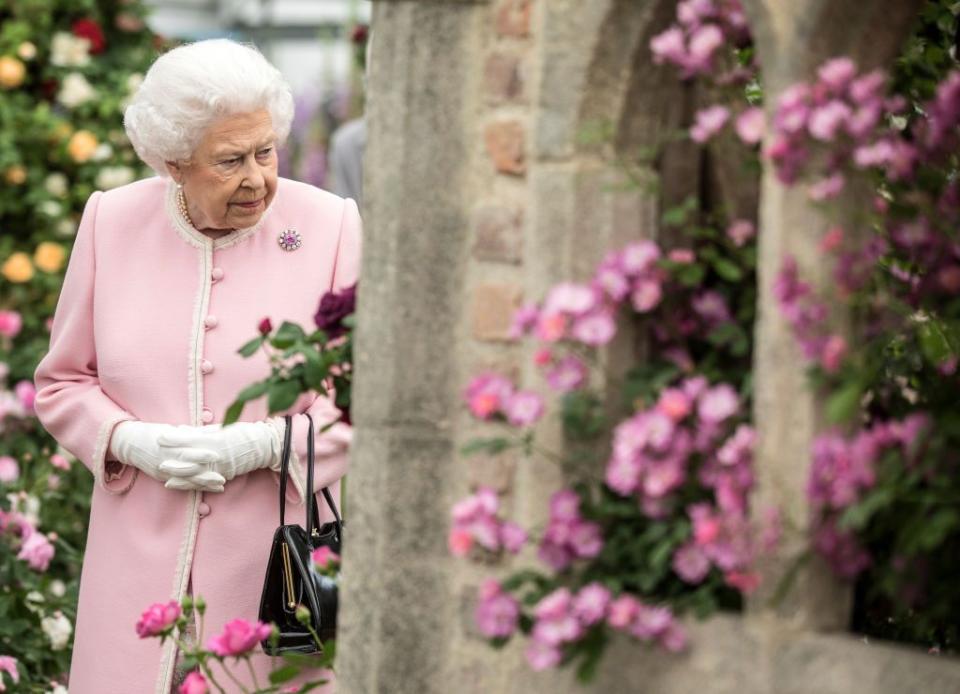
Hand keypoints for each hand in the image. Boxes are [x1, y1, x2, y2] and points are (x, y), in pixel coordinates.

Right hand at [109, 421, 225, 491]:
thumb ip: (188, 433)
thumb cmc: (152, 432)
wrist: (130, 442)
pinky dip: (194, 487)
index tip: (217, 455)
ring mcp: (164, 470)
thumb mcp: (170, 430)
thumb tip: (208, 431)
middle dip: (205, 475)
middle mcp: (166, 460)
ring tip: (221, 486)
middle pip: (188, 469)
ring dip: (204, 484)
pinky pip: (180, 484)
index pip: (186, 450)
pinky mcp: (161, 477)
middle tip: (223, 478)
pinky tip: (207, 489)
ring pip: (186, 480)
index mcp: (168, 445)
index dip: (201, 454)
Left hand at [157, 420, 281, 482]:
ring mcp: (218, 467)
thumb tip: (182, 430)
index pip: (188, 439)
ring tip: (165, 477)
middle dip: (172, 460)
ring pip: (195, 473)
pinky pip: (205, 481)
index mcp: (214, 439)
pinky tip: (184, 486)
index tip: (160, 436)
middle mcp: (214, 454)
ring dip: (179, 476)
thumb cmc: (243, 433)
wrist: (263, 446)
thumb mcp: (223, 428)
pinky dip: (193, 484)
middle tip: (157, 460)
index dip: (173, 438)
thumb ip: (202, 431)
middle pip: (188, 459)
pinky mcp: (223, 475)